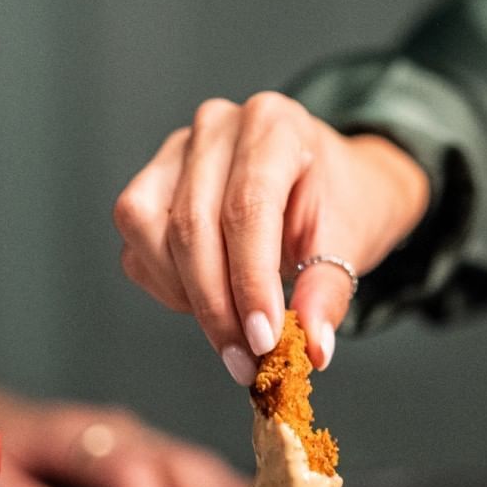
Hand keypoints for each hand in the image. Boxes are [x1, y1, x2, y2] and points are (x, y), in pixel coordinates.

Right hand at [114, 92, 429, 382]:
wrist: (330, 185)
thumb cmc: (340, 206)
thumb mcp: (349, 244)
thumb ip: (327, 292)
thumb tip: (312, 349)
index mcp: (274, 124)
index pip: (247, 207)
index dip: (250, 281)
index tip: (263, 340)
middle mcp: (216, 126)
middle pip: (193, 224)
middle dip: (218, 306)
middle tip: (246, 362)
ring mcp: (175, 151)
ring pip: (151, 232)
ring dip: (188, 298)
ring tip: (233, 331)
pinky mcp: (149, 185)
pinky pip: (137, 248)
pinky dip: (170, 289)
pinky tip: (211, 303)